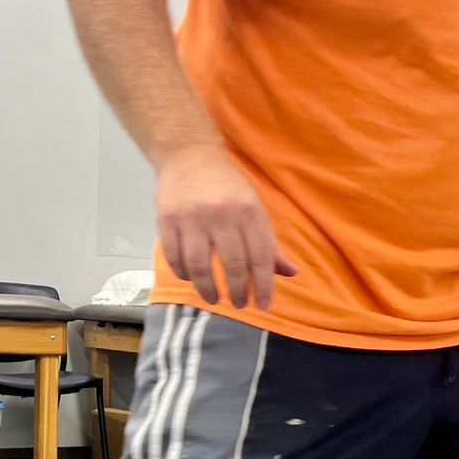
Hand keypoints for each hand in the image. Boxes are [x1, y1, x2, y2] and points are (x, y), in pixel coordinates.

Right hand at [155, 145, 297, 307]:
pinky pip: (175, 256)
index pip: (261, 258)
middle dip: (238, 292)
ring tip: (214, 299)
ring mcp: (193, 218)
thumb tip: (290, 273)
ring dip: (208, 289)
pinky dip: (183, 273)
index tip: (262, 305)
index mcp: (250, 212)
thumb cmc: (227, 185)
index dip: (264, 286)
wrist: (188, 153)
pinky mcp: (168, 220)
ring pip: (201, 266)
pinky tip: (191, 279)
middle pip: (233, 265)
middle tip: (238, 304)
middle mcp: (223, 215)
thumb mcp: (255, 208)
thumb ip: (269, 243)